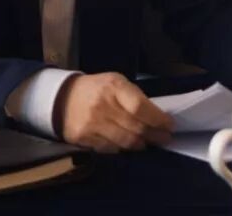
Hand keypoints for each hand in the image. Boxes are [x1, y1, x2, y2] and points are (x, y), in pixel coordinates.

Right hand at [54, 72, 174, 152]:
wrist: (62, 98)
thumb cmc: (97, 89)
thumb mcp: (116, 83)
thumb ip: (134, 97)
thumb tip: (156, 117)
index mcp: (113, 86)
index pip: (140, 107)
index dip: (157, 119)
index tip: (169, 125)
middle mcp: (102, 105)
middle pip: (135, 127)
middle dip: (155, 135)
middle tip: (164, 138)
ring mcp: (92, 123)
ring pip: (125, 141)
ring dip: (141, 144)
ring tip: (148, 143)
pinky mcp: (84, 138)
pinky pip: (110, 149)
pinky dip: (122, 149)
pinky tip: (128, 145)